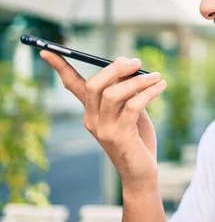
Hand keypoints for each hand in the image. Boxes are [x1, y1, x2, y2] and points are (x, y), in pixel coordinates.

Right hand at [41, 51, 166, 188]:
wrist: (141, 172)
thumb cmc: (137, 138)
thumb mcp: (131, 109)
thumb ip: (126, 89)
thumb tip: (127, 64)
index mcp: (90, 111)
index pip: (71, 85)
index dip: (60, 67)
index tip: (47, 50)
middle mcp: (92, 119)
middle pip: (94, 85)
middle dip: (115, 68)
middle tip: (137, 61)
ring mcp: (104, 128)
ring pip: (113, 94)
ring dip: (138, 81)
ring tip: (157, 76)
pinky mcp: (120, 135)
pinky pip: (133, 105)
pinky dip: (149, 92)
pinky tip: (161, 86)